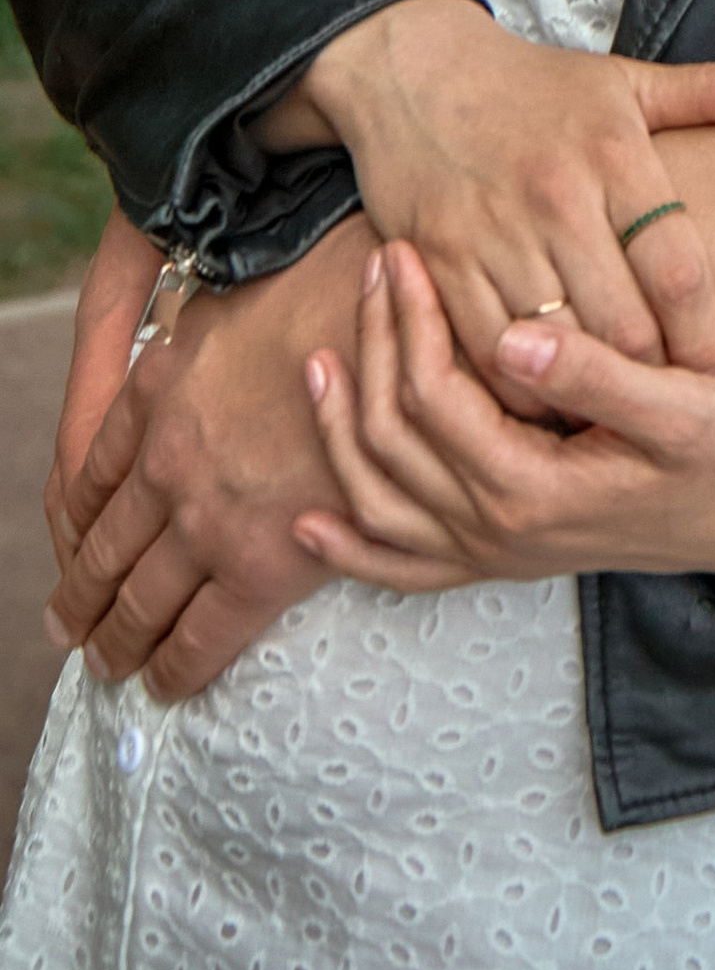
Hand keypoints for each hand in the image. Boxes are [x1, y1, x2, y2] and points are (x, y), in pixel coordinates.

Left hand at [44, 219, 370, 698]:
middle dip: (82, 597)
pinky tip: (166, 684)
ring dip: (116, 641)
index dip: (78, 519)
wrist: (390, 322)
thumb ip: (199, 329)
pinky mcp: (263, 563)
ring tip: (108, 663)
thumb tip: (191, 330)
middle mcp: (167, 464)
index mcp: (156, 395)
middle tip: (68, 628)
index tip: (74, 543)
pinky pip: (203, 636)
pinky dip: (176, 668)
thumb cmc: (330, 285)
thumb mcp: (233, 294)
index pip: (91, 477)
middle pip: (104, 551)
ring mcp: (208, 518)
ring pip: (139, 602)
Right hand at [273, 0, 714, 385]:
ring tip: (609, 412)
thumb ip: (711, 91)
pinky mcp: (437, 262)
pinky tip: (542, 395)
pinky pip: (485, 353)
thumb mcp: (624, 80)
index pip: (679, 268)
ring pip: (556, 349)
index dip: (705, 335)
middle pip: (622, 324)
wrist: (416, 72)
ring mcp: (493, 232)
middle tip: (665, 402)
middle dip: (650, 375)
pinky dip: (517, 386)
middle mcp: (556, 197)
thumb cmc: (535, 87)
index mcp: (614, 155)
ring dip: (585, 391)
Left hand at [296, 240, 714, 587]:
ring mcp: (496, 554)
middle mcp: (500, 532)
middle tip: (374, 272)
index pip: (434, 398)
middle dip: (373, 350)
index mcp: (533, 490)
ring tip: (320, 361)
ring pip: (381, 501)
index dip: (410, 323)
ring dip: (341, 432)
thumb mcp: (685, 405)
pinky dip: (354, 547)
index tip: (406, 254)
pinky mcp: (505, 558)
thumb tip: (514, 337)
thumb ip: (598, 374)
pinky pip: (406, 566)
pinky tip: (315, 522)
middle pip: (393, 440)